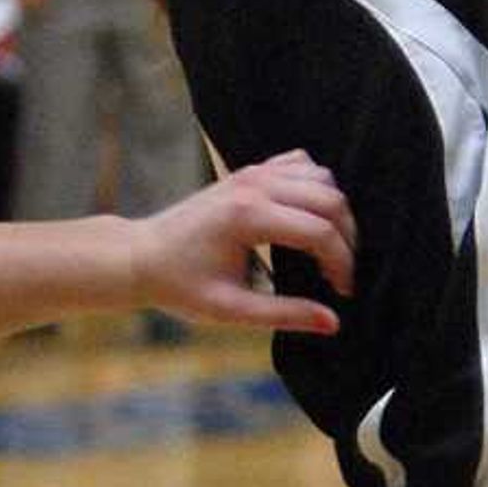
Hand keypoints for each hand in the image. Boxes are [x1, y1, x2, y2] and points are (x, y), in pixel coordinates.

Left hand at [128, 151, 356, 336]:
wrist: (140, 255)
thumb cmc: (180, 286)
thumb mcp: (229, 310)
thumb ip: (284, 314)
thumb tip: (332, 322)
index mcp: (249, 218)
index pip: (320, 233)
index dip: (342, 264)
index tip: (343, 291)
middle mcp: (256, 186)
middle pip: (331, 200)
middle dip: (347, 238)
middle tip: (342, 273)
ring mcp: (253, 172)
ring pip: (323, 177)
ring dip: (336, 211)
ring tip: (329, 248)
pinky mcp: (250, 170)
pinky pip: (302, 164)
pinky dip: (317, 185)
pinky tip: (311, 216)